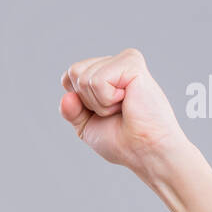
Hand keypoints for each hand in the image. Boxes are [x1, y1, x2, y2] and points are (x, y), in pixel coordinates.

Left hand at [60, 48, 189, 174]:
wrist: (144, 151)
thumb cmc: (122, 141)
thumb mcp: (86, 126)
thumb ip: (71, 110)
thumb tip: (66, 96)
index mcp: (104, 74)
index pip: (70, 76)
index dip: (78, 102)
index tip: (101, 115)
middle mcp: (114, 63)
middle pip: (74, 73)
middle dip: (88, 102)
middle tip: (114, 112)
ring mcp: (124, 60)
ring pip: (84, 78)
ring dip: (99, 104)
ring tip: (122, 108)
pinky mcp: (131, 62)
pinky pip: (97, 81)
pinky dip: (107, 100)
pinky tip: (127, 102)